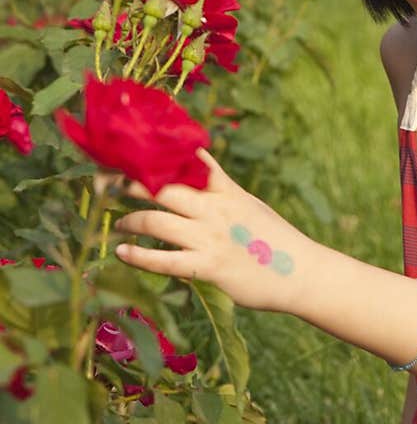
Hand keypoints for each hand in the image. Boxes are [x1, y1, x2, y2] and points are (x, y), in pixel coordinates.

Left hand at [103, 148, 305, 311]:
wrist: (300, 272)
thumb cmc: (274, 239)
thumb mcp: (250, 205)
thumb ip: (223, 191)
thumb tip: (199, 177)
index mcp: (227, 191)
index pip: (191, 162)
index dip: (161, 155)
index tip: (135, 151)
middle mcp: (215, 210)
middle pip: (164, 188)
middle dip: (132, 184)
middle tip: (109, 184)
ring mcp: (210, 238)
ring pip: (157, 221)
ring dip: (131, 220)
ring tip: (119, 222)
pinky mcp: (207, 267)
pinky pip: (163, 260)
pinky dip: (138, 256)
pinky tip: (122, 252)